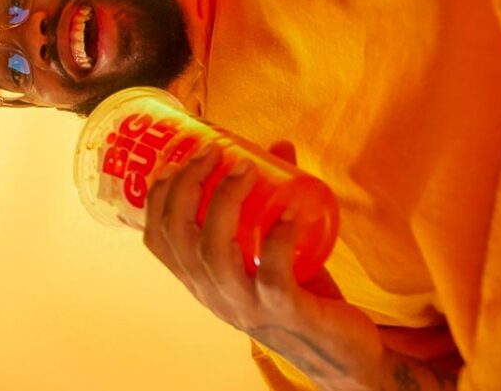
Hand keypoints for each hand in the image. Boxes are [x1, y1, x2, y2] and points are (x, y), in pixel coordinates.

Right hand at [143, 143, 384, 390]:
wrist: (342, 353)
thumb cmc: (300, 295)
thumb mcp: (270, 252)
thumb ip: (269, 204)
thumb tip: (277, 147)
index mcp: (201, 281)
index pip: (158, 239)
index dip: (158, 197)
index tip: (176, 162)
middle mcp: (214, 294)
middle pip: (180, 237)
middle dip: (189, 186)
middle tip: (213, 153)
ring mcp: (247, 305)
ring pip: (214, 253)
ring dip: (225, 203)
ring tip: (245, 169)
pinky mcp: (286, 311)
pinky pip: (272, 274)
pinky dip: (277, 239)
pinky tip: (289, 213)